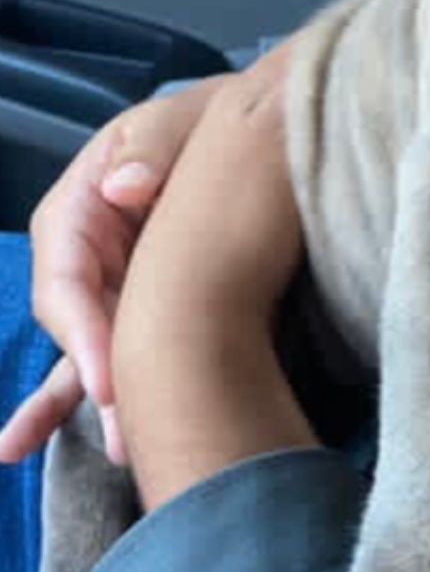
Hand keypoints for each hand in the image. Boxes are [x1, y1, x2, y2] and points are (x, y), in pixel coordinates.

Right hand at [111, 58, 316, 510]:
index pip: (67, 282)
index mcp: (78, 209)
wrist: (251, 135)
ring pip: (94, 356)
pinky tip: (37, 449)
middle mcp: (82, 258)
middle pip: (79, 332)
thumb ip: (152, 148)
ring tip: (121, 452)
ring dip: (103, 406)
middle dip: (102, 383)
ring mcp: (110, 290)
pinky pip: (110, 362)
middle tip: (130, 431)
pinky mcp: (139, 311)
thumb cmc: (204, 123)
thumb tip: (126, 188)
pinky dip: (96, 399)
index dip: (85, 333)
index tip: (109, 379)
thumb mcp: (176, 119)